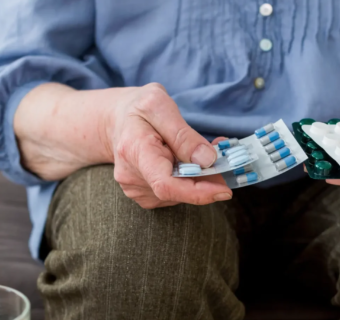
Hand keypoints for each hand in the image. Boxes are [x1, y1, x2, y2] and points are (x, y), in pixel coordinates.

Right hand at [108, 83, 231, 207]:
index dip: (198, 192)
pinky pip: (175, 194)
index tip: (225, 190)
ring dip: (199, 179)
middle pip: (178, 191)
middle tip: (224, 160)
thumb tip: (207, 160)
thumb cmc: (137, 109)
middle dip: (206, 180)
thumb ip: (183, 134)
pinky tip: (188, 164)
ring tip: (202, 154)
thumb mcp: (159, 105)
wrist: (115, 121)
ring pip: (179, 194)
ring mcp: (136, 189)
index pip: (166, 185)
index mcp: (135, 151)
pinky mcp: (144, 195)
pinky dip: (189, 182)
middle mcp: (131, 176)